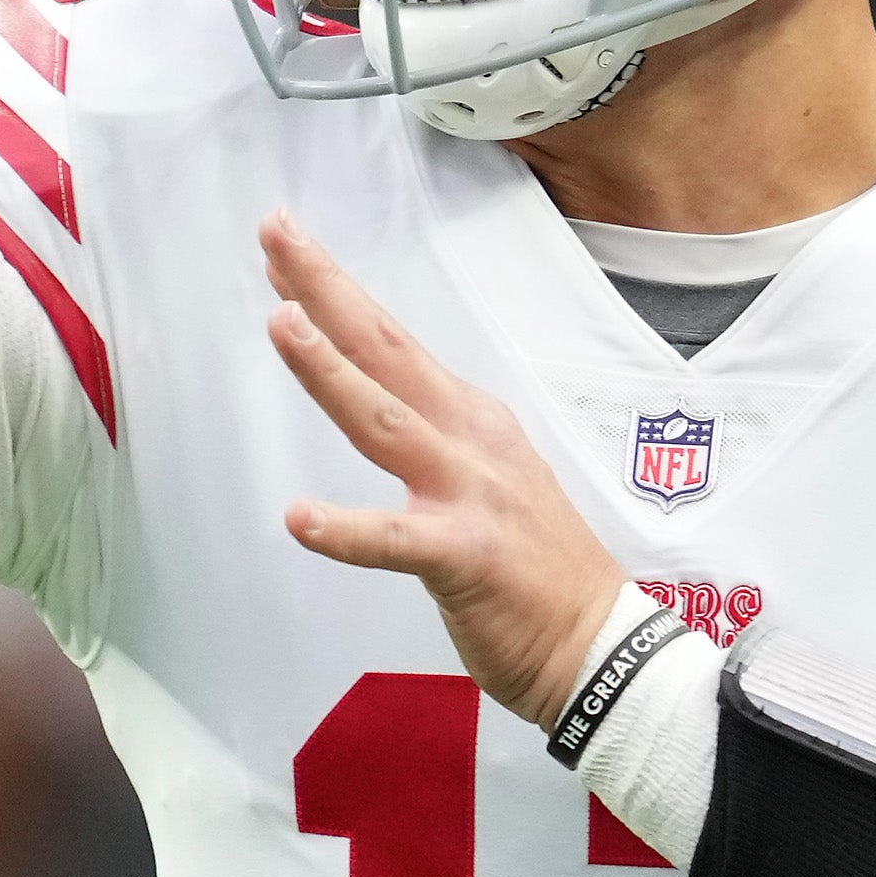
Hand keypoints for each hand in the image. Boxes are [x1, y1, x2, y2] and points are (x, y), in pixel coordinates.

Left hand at [261, 212, 629, 728]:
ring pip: (386, 421)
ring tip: (281, 323)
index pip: (388, 342)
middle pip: (384, 352)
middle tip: (276, 231)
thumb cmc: (533, 566)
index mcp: (470, 419)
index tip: (283, 246)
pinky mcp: (466, 556)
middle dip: (326, 290)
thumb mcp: (485, 475)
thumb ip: (431, 435)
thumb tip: (377, 397)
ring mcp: (470, 494)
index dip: (334, 292)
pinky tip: (300, 518)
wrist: (599, 645)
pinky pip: (397, 541)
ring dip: (331, 372)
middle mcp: (469, 440)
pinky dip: (347, 531)